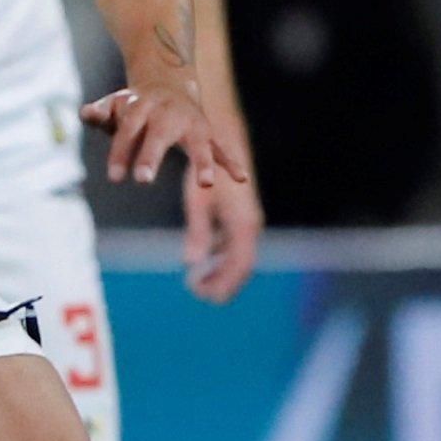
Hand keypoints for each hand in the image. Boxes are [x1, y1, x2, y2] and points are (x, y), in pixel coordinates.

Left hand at [83, 68, 251, 217]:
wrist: (169, 80)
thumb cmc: (135, 104)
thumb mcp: (116, 105)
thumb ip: (102, 113)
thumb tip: (85, 113)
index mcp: (143, 105)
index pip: (129, 129)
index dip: (121, 152)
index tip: (115, 177)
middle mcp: (170, 113)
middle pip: (160, 134)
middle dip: (151, 156)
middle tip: (142, 180)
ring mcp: (192, 122)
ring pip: (199, 142)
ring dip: (203, 163)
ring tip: (206, 184)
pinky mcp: (206, 133)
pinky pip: (220, 149)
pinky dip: (230, 163)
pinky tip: (240, 178)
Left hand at [176, 103, 263, 302]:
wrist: (224, 145)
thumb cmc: (208, 172)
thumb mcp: (199, 201)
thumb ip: (198, 231)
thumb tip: (191, 262)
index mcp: (243, 224)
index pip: (239, 265)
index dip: (224, 283)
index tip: (204, 295)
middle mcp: (249, 226)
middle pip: (241, 265)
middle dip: (223, 282)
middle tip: (199, 294)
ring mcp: (247, 222)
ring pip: (238, 256)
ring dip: (221, 271)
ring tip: (198, 284)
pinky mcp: (240, 217)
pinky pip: (233, 245)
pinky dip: (220, 257)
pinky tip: (202, 261)